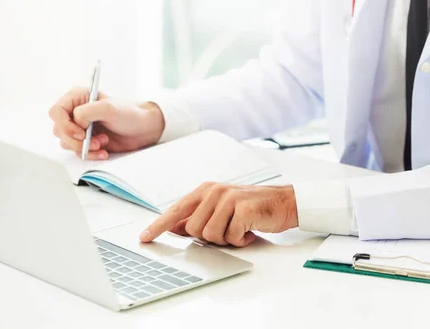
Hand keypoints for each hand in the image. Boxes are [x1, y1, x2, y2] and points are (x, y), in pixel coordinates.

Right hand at [49, 88, 164, 159]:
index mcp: (77, 98)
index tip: (81, 133)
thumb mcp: (109, 108)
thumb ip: (87, 112)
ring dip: (84, 147)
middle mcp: (75, 112)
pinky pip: (78, 151)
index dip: (64, 125)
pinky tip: (104, 152)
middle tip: (96, 141)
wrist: (143, 129)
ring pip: (66, 142)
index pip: (56, 111)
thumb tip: (76, 123)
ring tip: (103, 143)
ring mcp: (80, 127)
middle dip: (76, 140)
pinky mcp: (86, 141)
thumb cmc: (129, 113)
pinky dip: (90, 154)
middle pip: (59, 130)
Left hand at [139, 182, 298, 246]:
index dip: (159, 225)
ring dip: (227, 239)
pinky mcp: (243, 208)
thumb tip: (176, 229)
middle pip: (194, 229)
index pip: (177, 209)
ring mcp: (229, 198)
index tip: (145, 238)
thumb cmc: (253, 208)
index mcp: (207, 190)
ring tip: (240, 229)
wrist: (284, 202)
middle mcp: (215, 191)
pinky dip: (240, 239)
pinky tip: (249, 230)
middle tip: (228, 230)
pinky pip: (231, 236)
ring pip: (211, 235)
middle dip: (211, 237)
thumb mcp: (222, 210)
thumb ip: (199, 218)